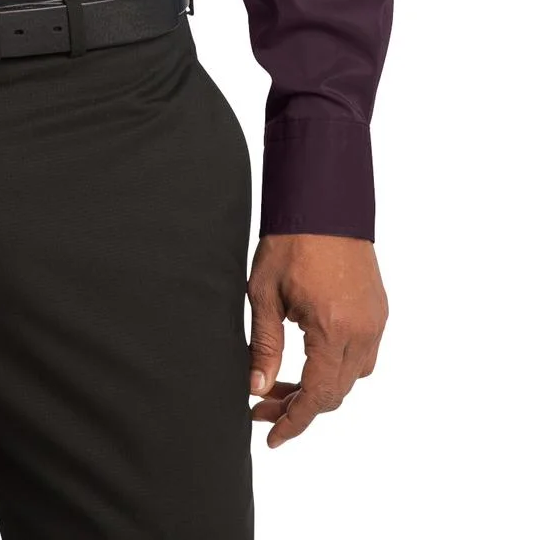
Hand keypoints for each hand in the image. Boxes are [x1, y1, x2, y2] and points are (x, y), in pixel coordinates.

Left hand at [246, 233, 387, 447]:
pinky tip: (310, 356)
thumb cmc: (290, 240)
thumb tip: (256, 388)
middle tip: (263, 405)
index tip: (271, 437)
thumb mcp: (264, 293)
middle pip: (335, 392)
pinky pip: (364, 355)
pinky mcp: (379, 310)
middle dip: (299, 406)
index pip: (317, 396)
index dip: (293, 422)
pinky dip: (338, 366)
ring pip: (352, 377)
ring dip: (320, 387)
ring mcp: (375, 321)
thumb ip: (263, 344)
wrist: (323, 199)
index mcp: (333, 330)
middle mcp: (362, 332)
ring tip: (282, 383)